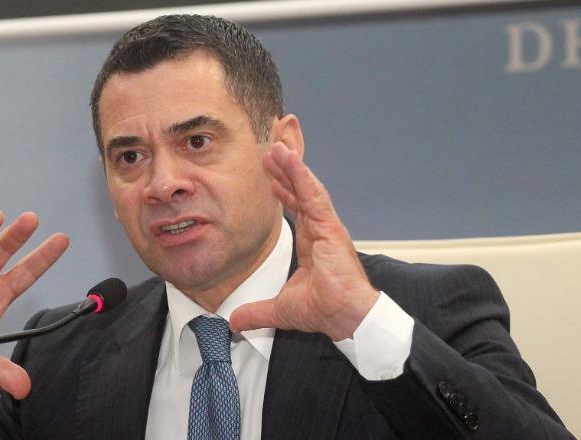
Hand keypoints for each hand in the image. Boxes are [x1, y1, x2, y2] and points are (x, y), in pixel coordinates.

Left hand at [230, 143, 378, 340]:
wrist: (346, 317)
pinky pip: (313, 195)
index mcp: (311, 242)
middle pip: (300, 189)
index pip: (295, 206)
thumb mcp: (280, 310)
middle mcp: (320, 229)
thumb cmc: (325, 311)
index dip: (282, 188)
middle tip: (270, 147)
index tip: (269, 173)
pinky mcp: (330, 227)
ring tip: (277, 144)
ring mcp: (327, 226)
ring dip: (291, 165)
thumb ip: (257, 312)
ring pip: (306, 187)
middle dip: (285, 168)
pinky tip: (290, 158)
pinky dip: (302, 175)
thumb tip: (235, 323)